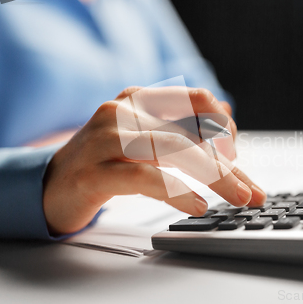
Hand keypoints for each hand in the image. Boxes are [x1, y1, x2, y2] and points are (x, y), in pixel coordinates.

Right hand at [42, 87, 265, 234]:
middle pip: (191, 131)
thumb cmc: (106, 162)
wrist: (51, 185)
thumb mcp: (148, 139)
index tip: (236, 154)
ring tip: (236, 198)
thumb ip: (185, 129)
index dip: (223, 125)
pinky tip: (196, 205)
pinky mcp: (95, 171)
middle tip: (251, 191)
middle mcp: (124, 111)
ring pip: (174, 149)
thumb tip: (229, 117)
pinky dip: (176, 191)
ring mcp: (106, 139)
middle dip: (228, 164)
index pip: (197, 100)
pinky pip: (145, 177)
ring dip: (213, 176)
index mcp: (140, 98)